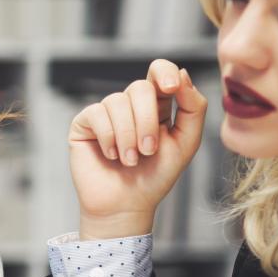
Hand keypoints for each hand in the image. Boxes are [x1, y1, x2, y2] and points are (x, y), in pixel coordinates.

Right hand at [67, 59, 208, 239]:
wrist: (127, 205)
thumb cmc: (157, 176)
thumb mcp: (186, 142)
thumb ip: (193, 107)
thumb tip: (182, 74)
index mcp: (157, 105)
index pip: (159, 72)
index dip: (165, 72)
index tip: (171, 88)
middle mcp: (130, 105)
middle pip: (140, 88)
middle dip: (147, 121)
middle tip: (148, 151)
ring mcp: (106, 112)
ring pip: (118, 102)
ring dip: (128, 137)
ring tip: (130, 160)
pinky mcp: (84, 123)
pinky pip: (97, 114)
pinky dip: (109, 138)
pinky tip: (110, 156)